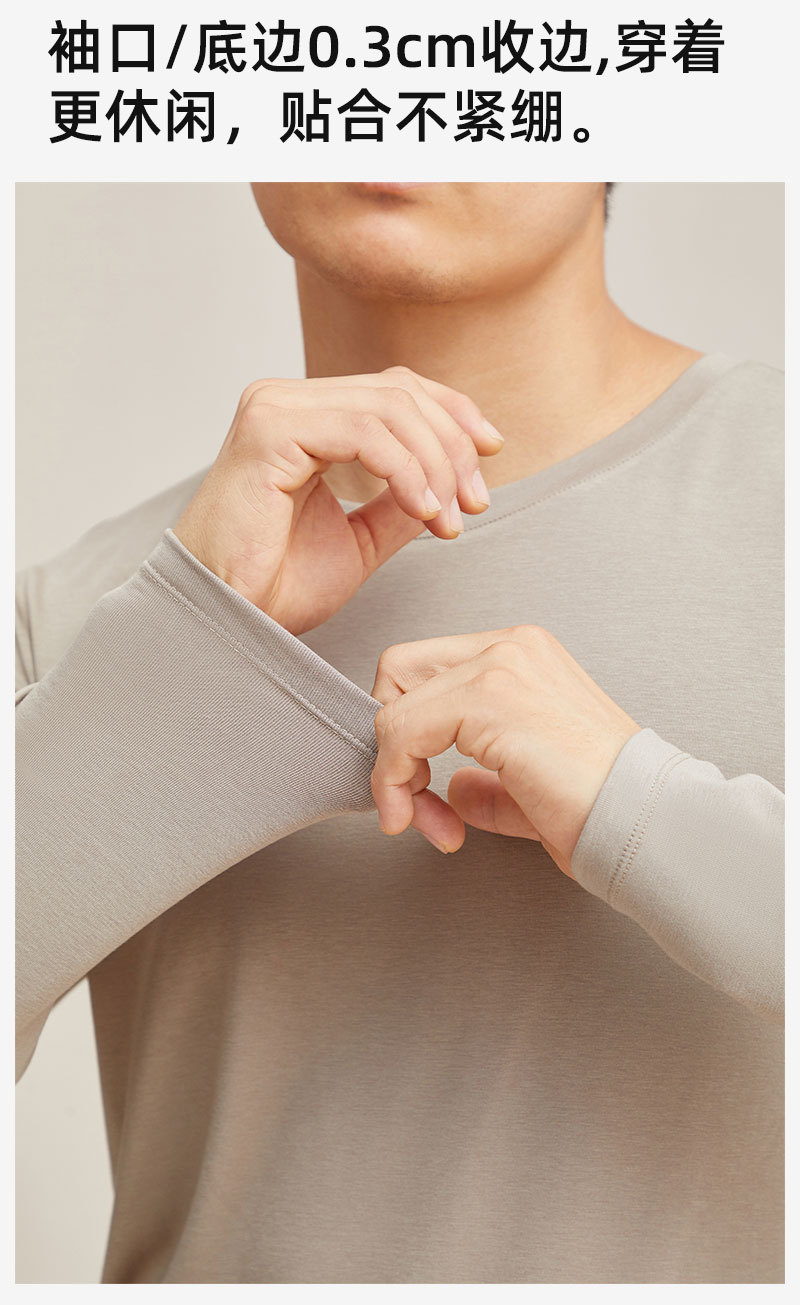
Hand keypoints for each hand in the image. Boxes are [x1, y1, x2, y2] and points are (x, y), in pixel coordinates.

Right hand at [173, 365, 503, 634]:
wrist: (228, 619)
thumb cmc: (275, 586)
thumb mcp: (361, 538)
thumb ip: (401, 501)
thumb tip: (453, 482)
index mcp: (306, 416)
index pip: (395, 388)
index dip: (453, 414)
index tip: (490, 457)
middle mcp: (287, 400)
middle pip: (400, 391)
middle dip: (453, 446)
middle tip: (472, 504)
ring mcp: (274, 408)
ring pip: (389, 407)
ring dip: (436, 465)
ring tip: (447, 519)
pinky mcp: (269, 429)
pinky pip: (363, 431)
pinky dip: (407, 469)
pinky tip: (421, 509)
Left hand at [370, 626, 640, 876]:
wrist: (645, 822)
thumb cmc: (606, 808)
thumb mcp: (529, 786)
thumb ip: (486, 781)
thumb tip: (452, 789)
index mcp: (524, 655)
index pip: (427, 673)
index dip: (410, 739)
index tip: (425, 799)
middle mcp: (511, 646)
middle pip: (399, 672)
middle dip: (391, 743)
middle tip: (412, 802)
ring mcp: (500, 664)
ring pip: (393, 705)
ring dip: (393, 775)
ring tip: (425, 820)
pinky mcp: (490, 696)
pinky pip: (401, 731)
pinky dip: (396, 781)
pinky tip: (429, 819)